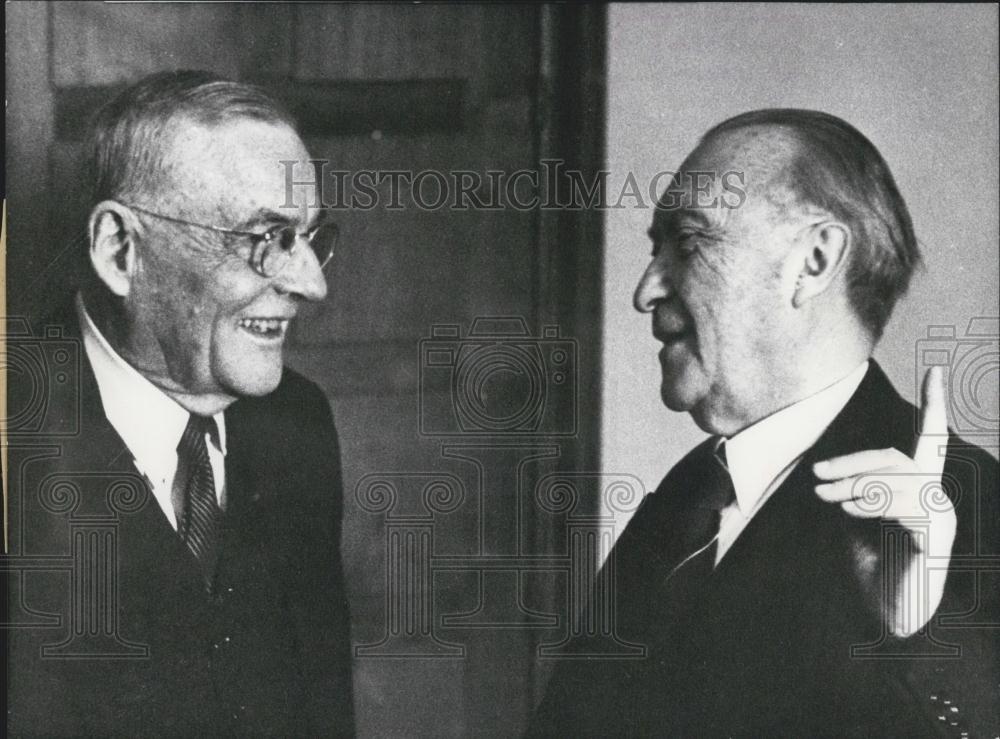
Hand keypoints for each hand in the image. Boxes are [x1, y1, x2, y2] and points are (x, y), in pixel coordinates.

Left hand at [813, 366, 954, 636]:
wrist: (887, 614)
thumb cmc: (871, 565)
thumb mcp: (853, 519)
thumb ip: (849, 491)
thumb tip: (823, 472)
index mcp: (916, 488)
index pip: (928, 440)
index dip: (933, 405)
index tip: (935, 369)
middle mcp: (935, 497)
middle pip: (897, 458)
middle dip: (852, 462)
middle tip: (816, 475)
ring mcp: (941, 517)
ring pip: (897, 480)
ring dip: (855, 484)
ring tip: (826, 498)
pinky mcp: (937, 538)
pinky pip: (906, 506)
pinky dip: (874, 503)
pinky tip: (851, 513)